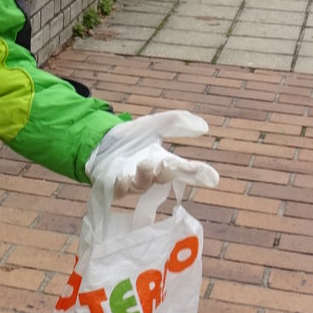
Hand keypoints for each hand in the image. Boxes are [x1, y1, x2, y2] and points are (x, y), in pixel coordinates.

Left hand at [85, 110, 218, 205]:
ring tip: (146, 164)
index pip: (185, 169)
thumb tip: (204, 126)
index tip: (212, 179)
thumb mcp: (154, 125)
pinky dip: (121, 186)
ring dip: (145, 176)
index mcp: (164, 162)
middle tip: (172, 164)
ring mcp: (131, 182)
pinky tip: (122, 178)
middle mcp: (150, 176)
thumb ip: (177, 122)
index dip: (198, 174)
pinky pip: (118, 190)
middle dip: (169, 172)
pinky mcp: (113, 186)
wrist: (99, 142)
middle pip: (164, 179)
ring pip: (141, 185)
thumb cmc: (132, 138)